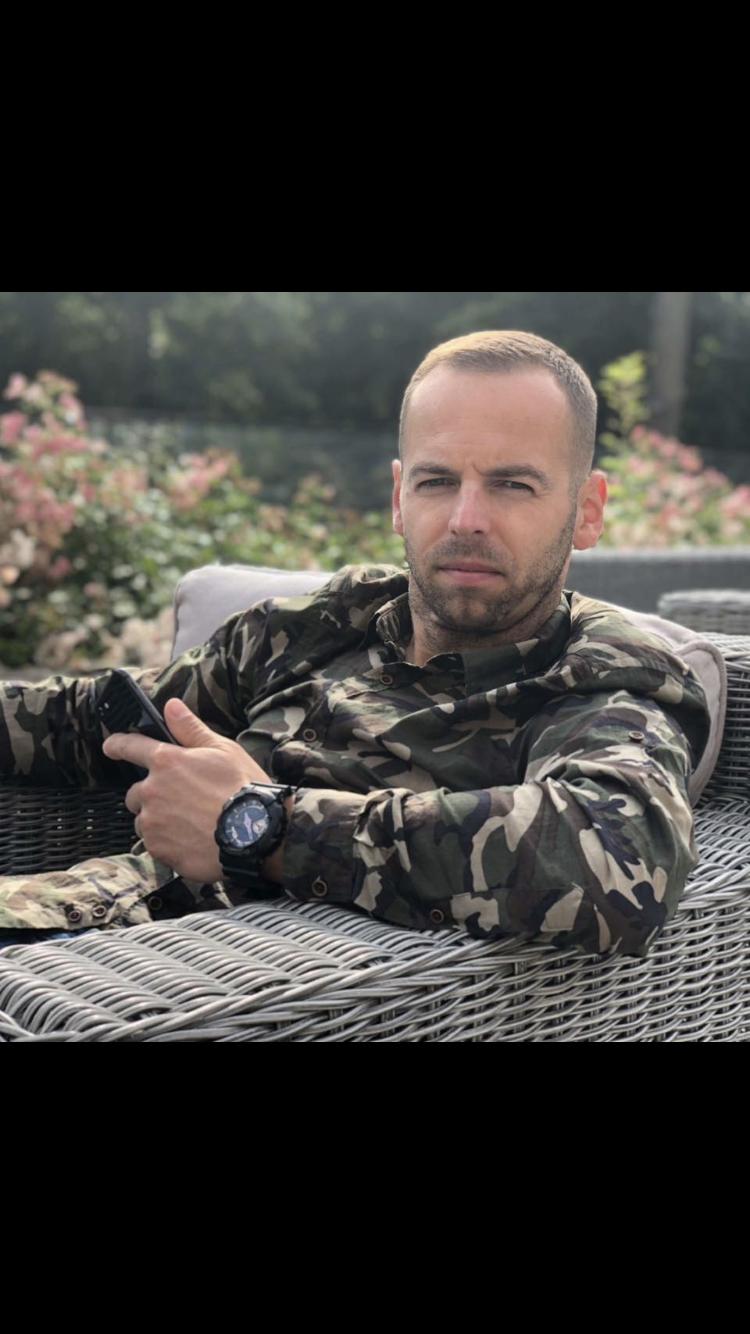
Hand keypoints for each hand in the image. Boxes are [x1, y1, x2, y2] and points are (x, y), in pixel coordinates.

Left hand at [102, 698, 274, 882]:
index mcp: (166, 761)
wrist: (255, 835)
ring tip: (190, 823)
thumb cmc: (243, 789)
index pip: (130, 747)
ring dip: (158, 819)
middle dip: (152, 794)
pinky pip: (154, 842)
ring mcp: (152, 821)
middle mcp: (152, 790)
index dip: (117, 744)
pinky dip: (167, 841)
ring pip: (144, 819)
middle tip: (182, 800)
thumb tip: (171, 706)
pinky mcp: (158, 848)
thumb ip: (190, 729)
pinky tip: (192, 839)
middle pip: (136, 792)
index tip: (111, 746)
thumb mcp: (223, 750)